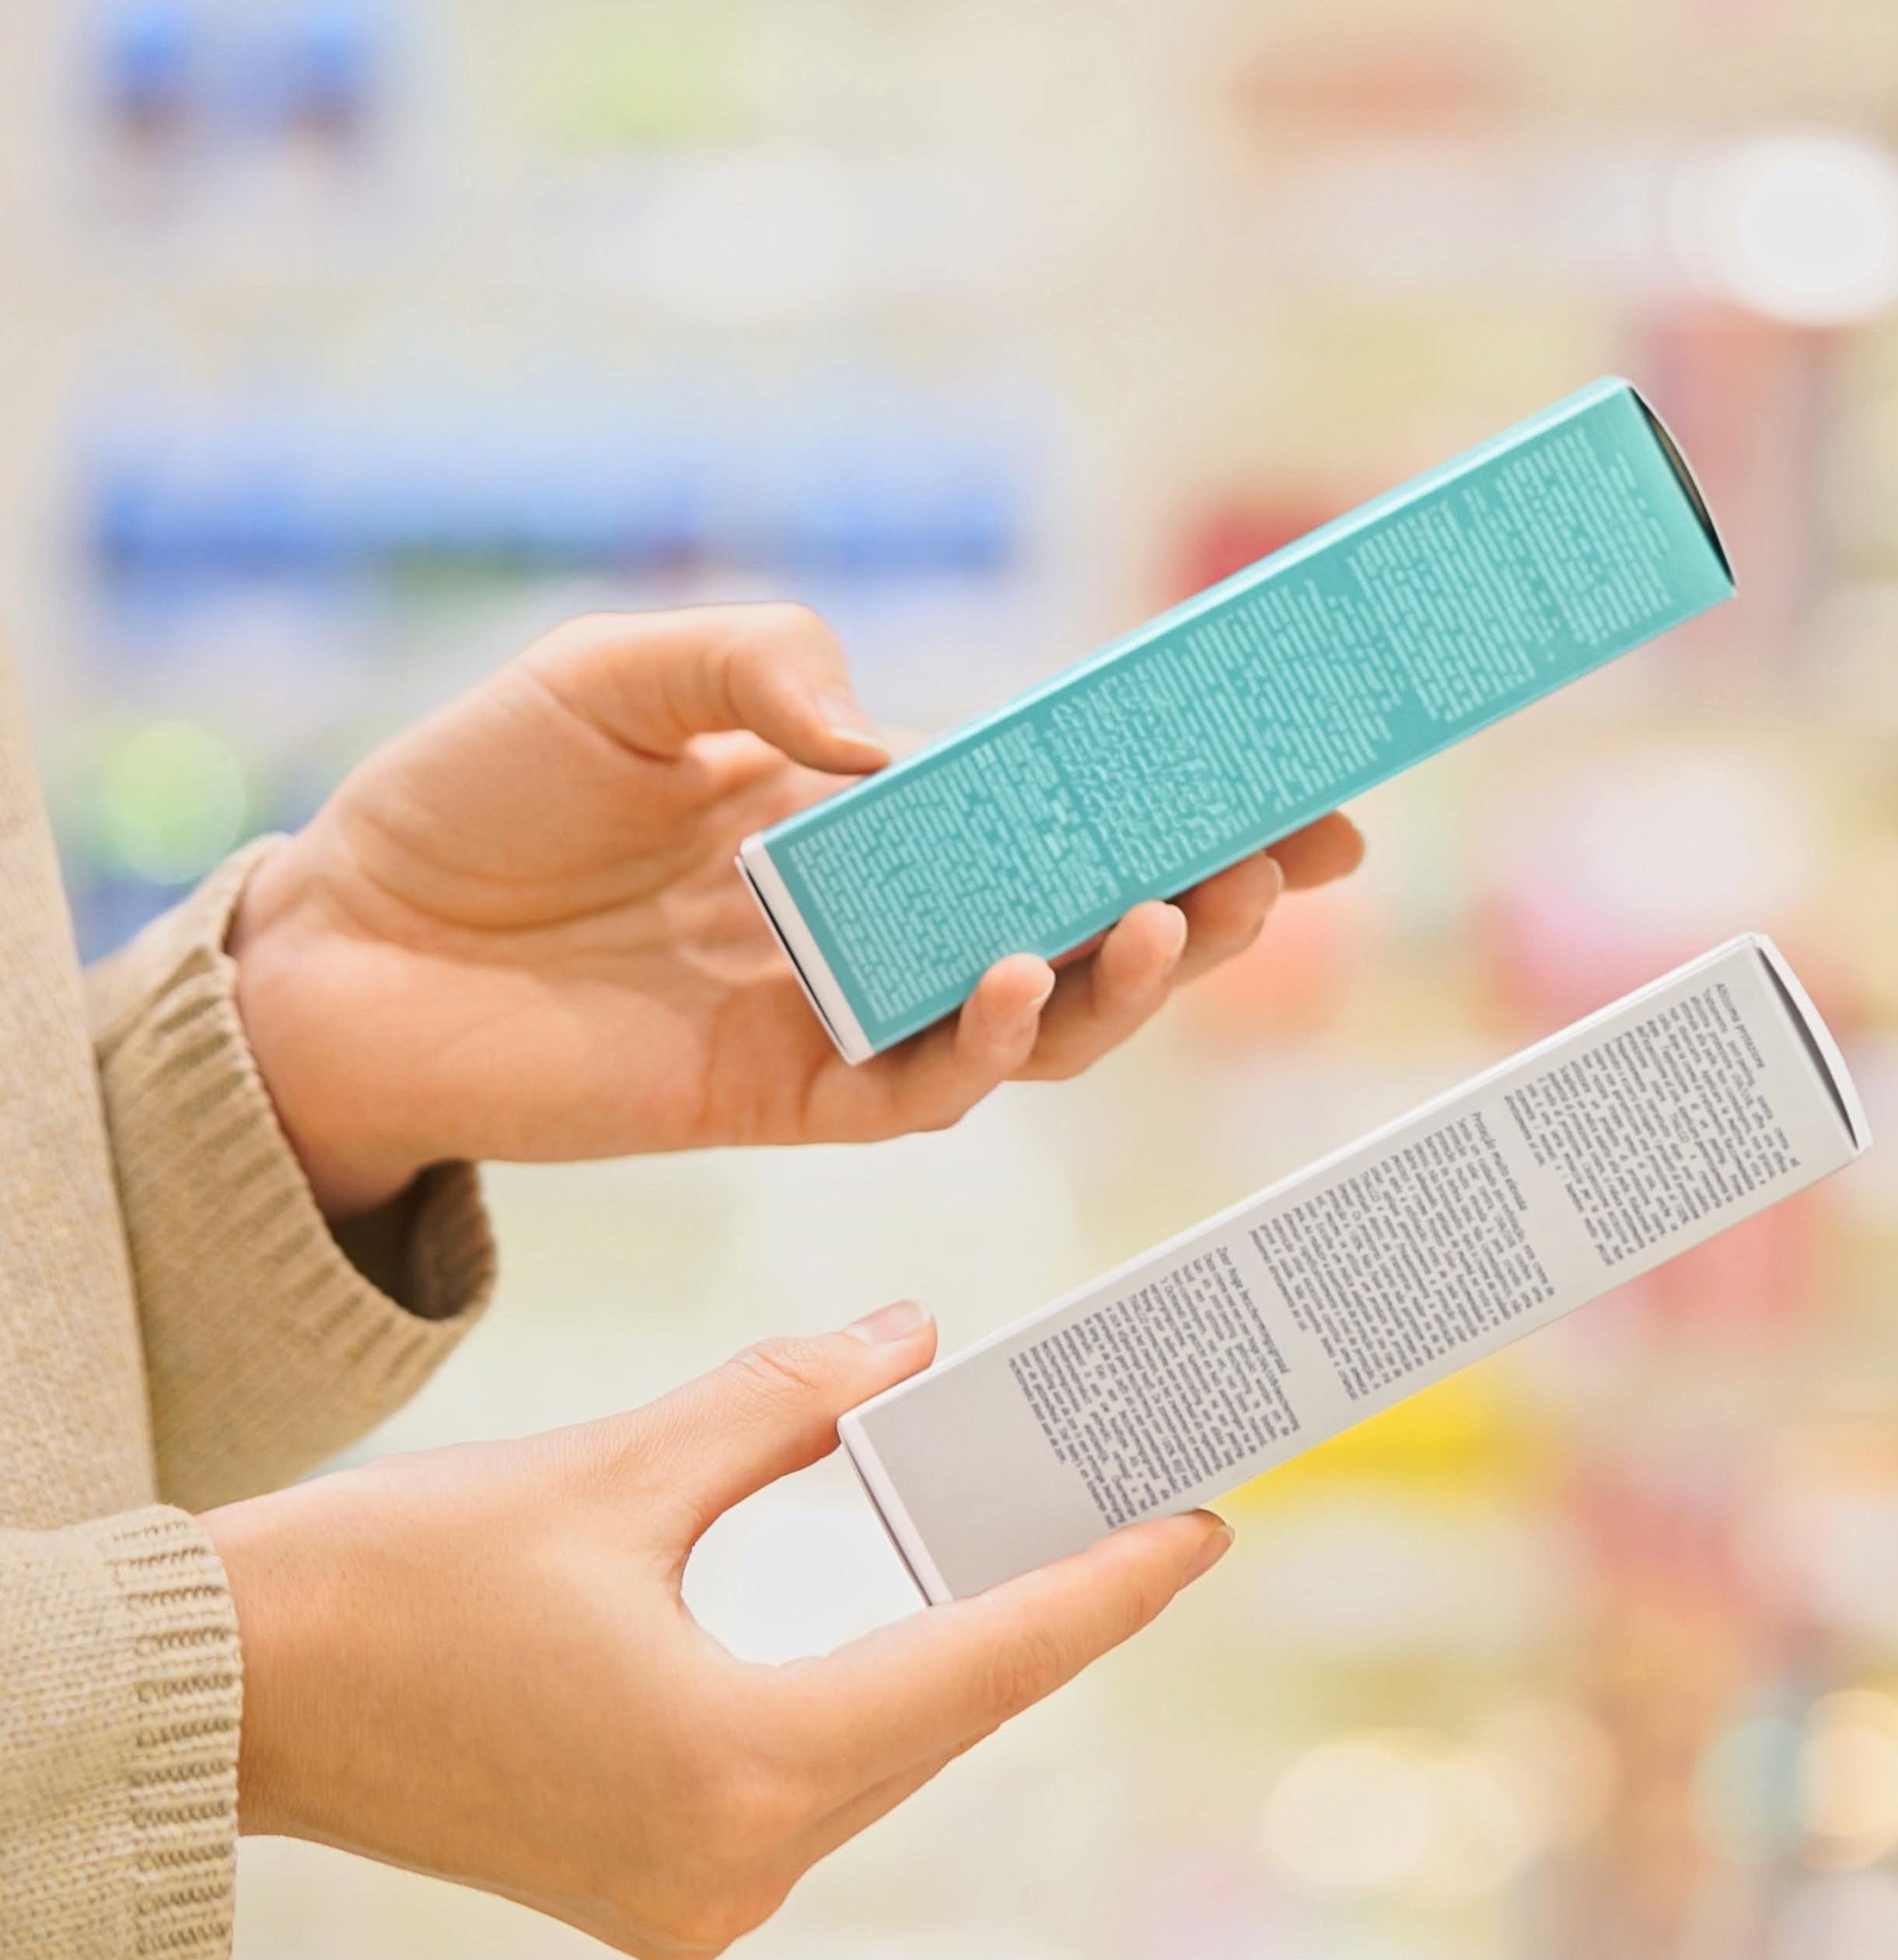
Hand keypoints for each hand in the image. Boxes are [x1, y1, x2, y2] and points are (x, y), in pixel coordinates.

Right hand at [202, 1302, 1230, 1959]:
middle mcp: (733, 1865)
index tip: (1203, 1528)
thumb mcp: (611, 1470)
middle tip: (1132, 1509)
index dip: (1106, 1591)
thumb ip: (780, 1402)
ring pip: (885, 1750)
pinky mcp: (652, 1874)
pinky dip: (873, 1688)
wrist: (230, 1691)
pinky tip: (910, 1615)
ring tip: (1042, 1549)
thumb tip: (905, 1340)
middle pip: (945, 1714)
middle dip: (1042, 1607)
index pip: (983, 1667)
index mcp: (738, 1772)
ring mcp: (691, 1889)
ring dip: (958, 1650)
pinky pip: (814, 1774)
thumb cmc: (394, 1584)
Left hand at [229, 606, 1363, 1215]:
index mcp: (856, 813)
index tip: (1294, 775)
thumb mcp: (616, 678)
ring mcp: (837, 1016)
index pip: (1051, 808)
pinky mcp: (779, 1098)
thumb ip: (758, 666)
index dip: (1170, 796)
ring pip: (1037, 1026)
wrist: (345, 942)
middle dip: (1205, 900)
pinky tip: (1020, 983)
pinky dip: (986, 1045)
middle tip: (1293, 861)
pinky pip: (921, 1089)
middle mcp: (873, 922)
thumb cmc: (475, 795)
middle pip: (1083, 925)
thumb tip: (890, 740)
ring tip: (1186, 916)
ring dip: (1127, 982)